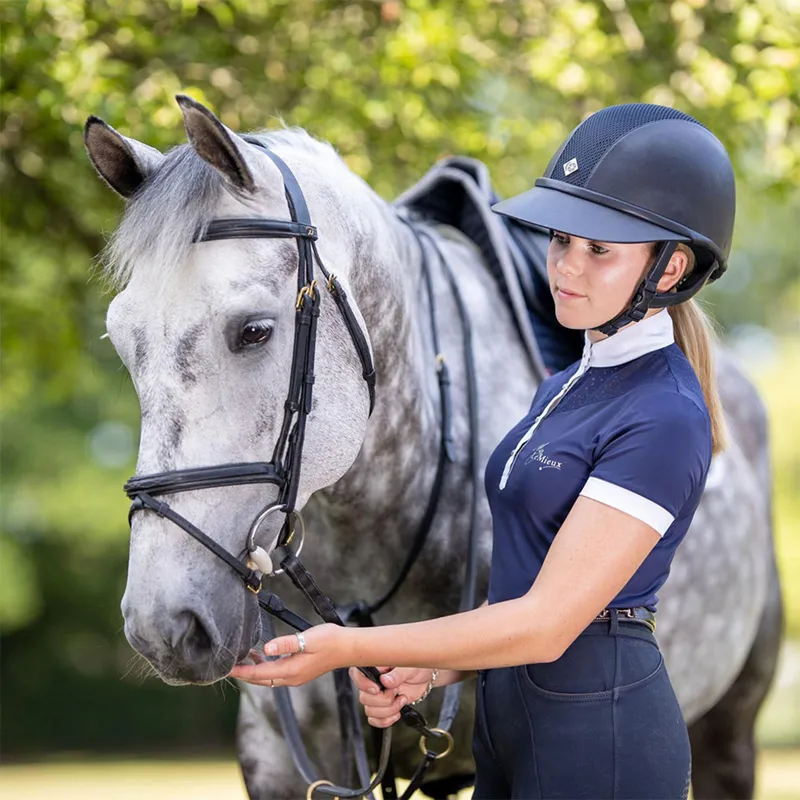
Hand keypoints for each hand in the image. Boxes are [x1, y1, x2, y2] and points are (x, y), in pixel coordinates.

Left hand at [229, 624, 345, 686]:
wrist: (348, 648)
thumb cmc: (330, 641)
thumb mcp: (307, 639)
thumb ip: (286, 643)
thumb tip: (266, 648)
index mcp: (291, 670)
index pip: (260, 673)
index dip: (242, 671)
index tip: (227, 668)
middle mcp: (292, 678)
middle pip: (261, 679)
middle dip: (244, 673)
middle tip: (228, 665)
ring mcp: (296, 677)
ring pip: (268, 677)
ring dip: (255, 670)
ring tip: (243, 657)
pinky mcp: (300, 673)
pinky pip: (277, 673)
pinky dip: (266, 667)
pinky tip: (264, 655)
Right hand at [350, 666, 435, 727]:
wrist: (424, 677)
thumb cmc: (415, 665)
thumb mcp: (409, 666)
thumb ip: (397, 673)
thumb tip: (385, 681)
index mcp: (374, 666)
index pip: (356, 674)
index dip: (363, 684)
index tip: (377, 689)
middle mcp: (371, 681)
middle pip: (364, 698)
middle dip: (384, 700)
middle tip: (397, 691)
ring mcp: (375, 695)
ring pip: (370, 711)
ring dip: (388, 710)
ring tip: (401, 699)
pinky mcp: (381, 707)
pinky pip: (374, 720)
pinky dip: (386, 720)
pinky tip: (397, 712)